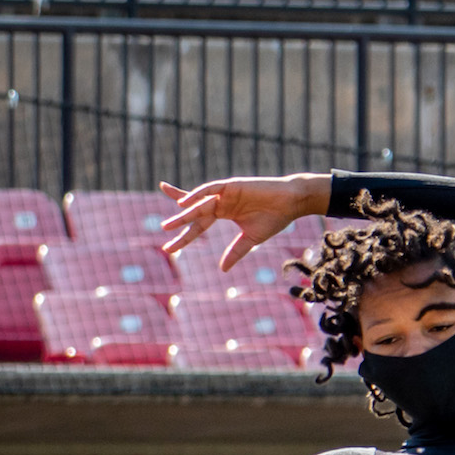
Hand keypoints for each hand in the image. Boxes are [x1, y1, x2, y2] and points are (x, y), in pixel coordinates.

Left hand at [156, 173, 330, 271]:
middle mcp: (220, 202)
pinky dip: (197, 195)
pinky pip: (210, 189)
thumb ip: (236, 251)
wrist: (291, 203)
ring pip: (199, 202)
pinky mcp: (231, 185)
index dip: (184, 237)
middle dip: (179, 222)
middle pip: (194, 212)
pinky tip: (184, 203)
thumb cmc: (274, 219)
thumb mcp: (251, 239)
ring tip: (168, 224)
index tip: (169, 248)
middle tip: (163, 230)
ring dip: (184, 212)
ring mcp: (225, 192)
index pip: (199, 226)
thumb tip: (222, 269)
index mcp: (224, 213)